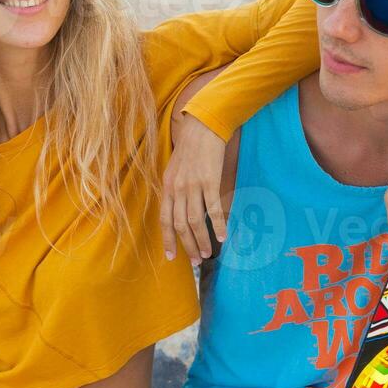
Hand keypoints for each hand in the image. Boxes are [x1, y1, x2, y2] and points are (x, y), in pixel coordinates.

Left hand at [161, 112, 228, 265]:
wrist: (203, 126)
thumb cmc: (192, 147)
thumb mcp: (175, 168)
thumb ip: (175, 188)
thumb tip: (178, 207)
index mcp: (168, 186)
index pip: (164, 219)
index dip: (167, 239)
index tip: (172, 256)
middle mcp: (177, 188)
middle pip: (179, 224)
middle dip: (187, 245)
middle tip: (196, 261)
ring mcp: (193, 185)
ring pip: (195, 221)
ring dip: (201, 240)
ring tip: (208, 254)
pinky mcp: (209, 180)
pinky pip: (213, 208)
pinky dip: (218, 225)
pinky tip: (223, 236)